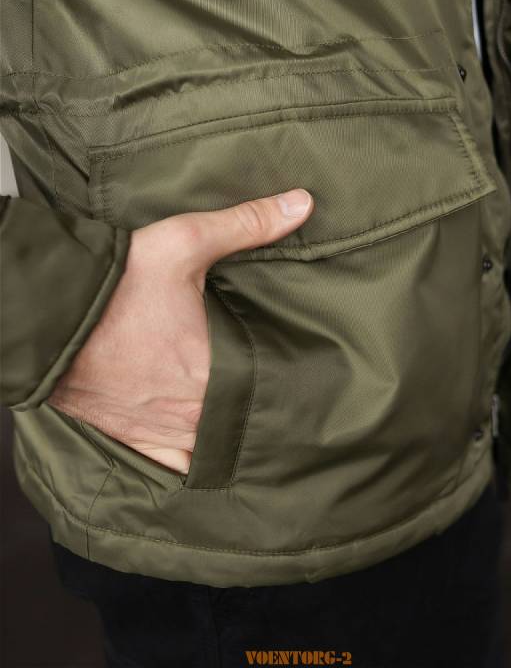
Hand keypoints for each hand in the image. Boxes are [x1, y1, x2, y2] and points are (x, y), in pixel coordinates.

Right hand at [47, 189, 313, 472]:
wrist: (49, 314)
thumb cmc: (116, 282)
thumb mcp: (185, 241)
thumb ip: (247, 225)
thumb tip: (301, 203)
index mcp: (213, 368)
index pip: (270, 389)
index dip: (289, 382)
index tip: (303, 375)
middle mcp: (191, 409)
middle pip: (242, 421)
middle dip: (259, 407)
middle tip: (276, 392)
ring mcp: (159, 428)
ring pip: (211, 447)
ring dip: (227, 434)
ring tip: (243, 417)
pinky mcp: (129, 435)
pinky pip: (170, 464)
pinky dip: (189, 461)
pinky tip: (201, 450)